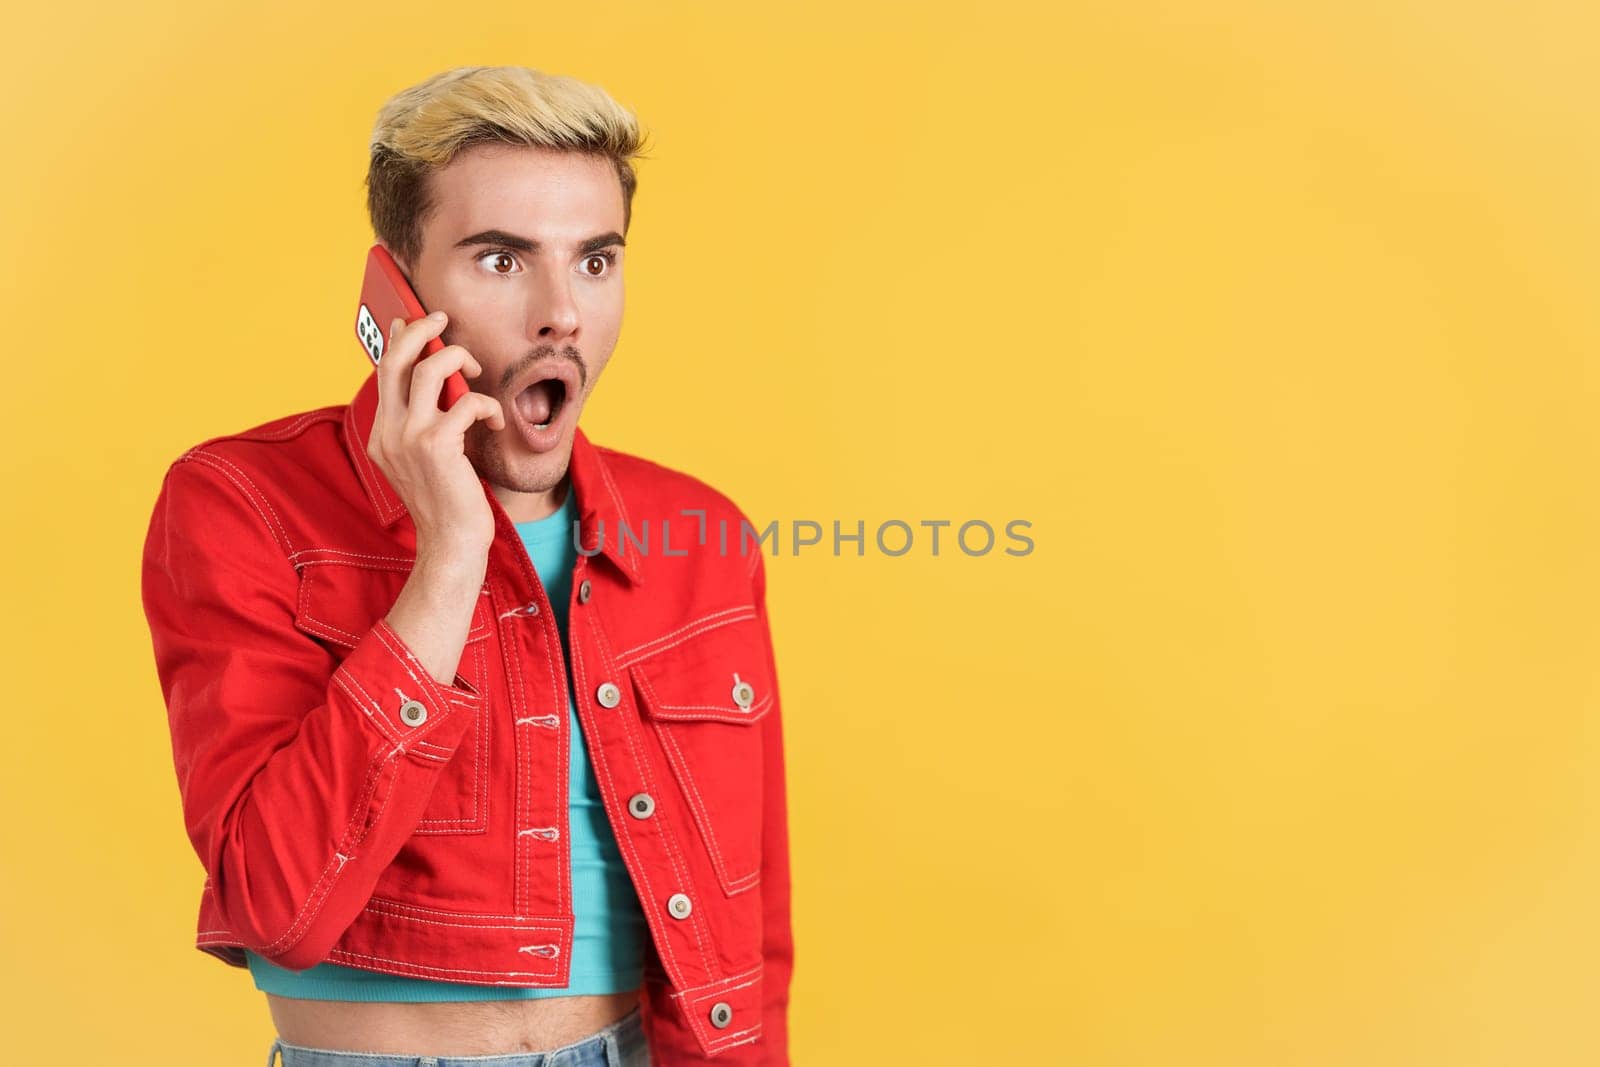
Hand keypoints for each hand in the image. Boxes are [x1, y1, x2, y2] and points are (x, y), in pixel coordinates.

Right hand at [365, 311, 505, 560]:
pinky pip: (466, 403)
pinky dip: (487, 405)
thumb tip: (437, 384)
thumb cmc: (447, 503)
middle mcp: (388, 432)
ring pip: (428, 369)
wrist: (451, 544)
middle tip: (443, 318)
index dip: (398, 340)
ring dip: (457, 359)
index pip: (384, 372)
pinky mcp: (436, 446)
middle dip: (420, 329)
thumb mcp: (424, 459)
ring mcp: (409, 438)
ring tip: (476, 370)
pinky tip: (495, 421)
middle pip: (396, 360)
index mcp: (381, 434)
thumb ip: (423, 424)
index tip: (410, 319)